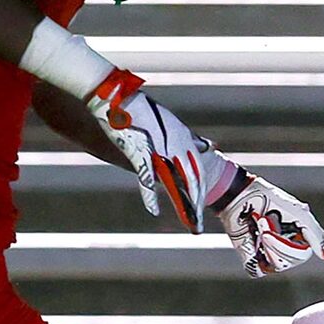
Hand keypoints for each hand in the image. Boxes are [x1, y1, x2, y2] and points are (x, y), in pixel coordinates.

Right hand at [85, 69, 204, 230]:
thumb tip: (207, 146)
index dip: (200, 193)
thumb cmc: (139, 109)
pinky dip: (149, 194)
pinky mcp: (140, 150)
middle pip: (191, 180)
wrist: (115, 95)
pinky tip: (154, 210)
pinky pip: (146, 175)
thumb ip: (188, 137)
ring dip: (183, 206)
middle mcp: (176, 143)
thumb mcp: (170, 122)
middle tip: (197, 228)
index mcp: (183, 138)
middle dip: (195, 207)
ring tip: (190, 224)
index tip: (201, 210)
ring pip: (176, 181)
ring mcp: (159, 147)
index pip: (198, 171)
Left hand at [214, 172, 323, 277]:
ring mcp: (268, 256)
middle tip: (264, 223)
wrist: (239, 195)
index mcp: (298, 238)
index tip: (278, 227)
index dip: (290, 245)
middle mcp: (285, 249)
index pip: (302, 254)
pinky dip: (255, 255)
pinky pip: (258, 271)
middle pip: (290, 261)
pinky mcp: (252, 259)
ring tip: (258, 227)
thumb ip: (314, 233)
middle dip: (277, 243)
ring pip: (276, 266)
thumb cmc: (268, 199)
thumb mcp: (298, 213)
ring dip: (266, 245)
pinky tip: (252, 239)